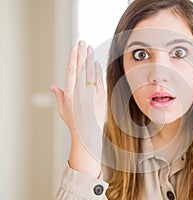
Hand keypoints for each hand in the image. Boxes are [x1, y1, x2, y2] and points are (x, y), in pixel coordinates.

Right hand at [51, 41, 105, 176]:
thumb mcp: (63, 110)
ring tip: (89, 48)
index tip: (74, 48)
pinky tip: (96, 63)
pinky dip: (98, 71)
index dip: (73, 58)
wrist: (88, 133)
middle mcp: (81, 92)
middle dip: (82, 54)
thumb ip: (59, 96)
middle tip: (82, 42)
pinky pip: (99, 80)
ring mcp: (92, 94)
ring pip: (91, 72)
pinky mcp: (101, 97)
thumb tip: (53, 86)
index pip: (72, 71)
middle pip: (81, 68)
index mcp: (70, 93)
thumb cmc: (74, 122)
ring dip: (90, 59)